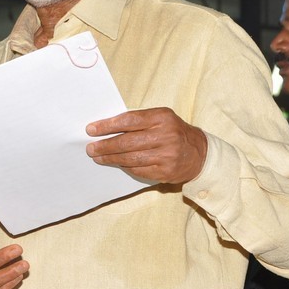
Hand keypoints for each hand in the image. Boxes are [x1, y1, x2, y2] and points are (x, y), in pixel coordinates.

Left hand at [85, 107, 207, 184]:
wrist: (198, 153)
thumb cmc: (173, 132)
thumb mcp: (160, 118)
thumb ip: (139, 121)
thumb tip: (108, 128)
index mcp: (162, 118)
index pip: (129, 120)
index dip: (108, 125)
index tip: (92, 129)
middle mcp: (165, 135)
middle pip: (127, 141)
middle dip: (105, 145)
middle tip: (90, 148)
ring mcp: (166, 155)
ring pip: (131, 158)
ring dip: (111, 158)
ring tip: (98, 157)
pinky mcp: (165, 171)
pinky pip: (138, 170)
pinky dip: (125, 167)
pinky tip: (116, 164)